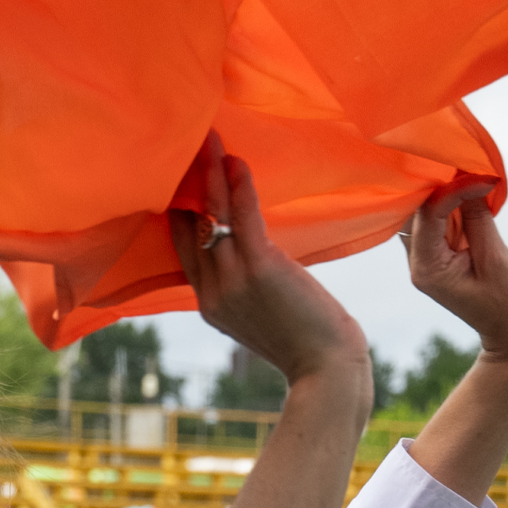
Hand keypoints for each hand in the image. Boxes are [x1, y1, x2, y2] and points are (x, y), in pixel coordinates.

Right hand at [166, 132, 366, 387]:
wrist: (327, 370)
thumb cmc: (307, 342)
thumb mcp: (264, 315)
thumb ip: (247, 287)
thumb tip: (253, 255)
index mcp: (210, 304)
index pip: (184, 246)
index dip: (180, 209)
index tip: (182, 176)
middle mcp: (213, 291)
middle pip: (190, 225)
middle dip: (186, 182)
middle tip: (183, 143)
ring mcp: (232, 280)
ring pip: (212, 214)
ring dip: (209, 172)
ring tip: (207, 136)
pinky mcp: (260, 268)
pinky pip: (242, 217)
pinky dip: (238, 185)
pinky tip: (236, 160)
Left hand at [397, 182, 507, 370]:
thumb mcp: (498, 259)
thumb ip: (479, 218)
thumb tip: (470, 179)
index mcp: (428, 268)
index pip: (428, 214)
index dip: (453, 189)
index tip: (483, 176)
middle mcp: (420, 262)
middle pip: (418, 209)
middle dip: (442, 184)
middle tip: (469, 164)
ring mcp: (430, 258)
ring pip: (428, 211)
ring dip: (450, 191)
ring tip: (473, 173)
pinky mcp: (444, 253)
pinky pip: (443, 219)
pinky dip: (457, 203)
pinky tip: (475, 191)